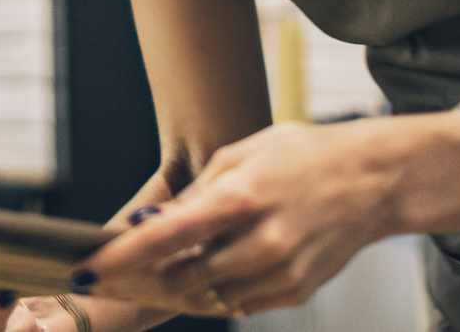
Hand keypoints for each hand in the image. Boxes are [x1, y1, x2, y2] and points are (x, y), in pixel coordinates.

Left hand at [71, 119, 437, 316]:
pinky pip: (239, 304)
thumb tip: (149, 226)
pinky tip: (210, 270)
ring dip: (178, 288)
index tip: (87, 269)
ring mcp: (282, 271)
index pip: (165, 237)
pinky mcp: (297, 291)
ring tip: (161, 269)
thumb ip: (195, 195)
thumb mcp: (241, 155)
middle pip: (182, 279)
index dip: (119, 257)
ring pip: (208, 298)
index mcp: (243, 197)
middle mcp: (263, 240)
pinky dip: (216, 293)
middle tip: (118, 273)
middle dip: (143, 279)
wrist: (372, 180)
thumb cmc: (301, 156)